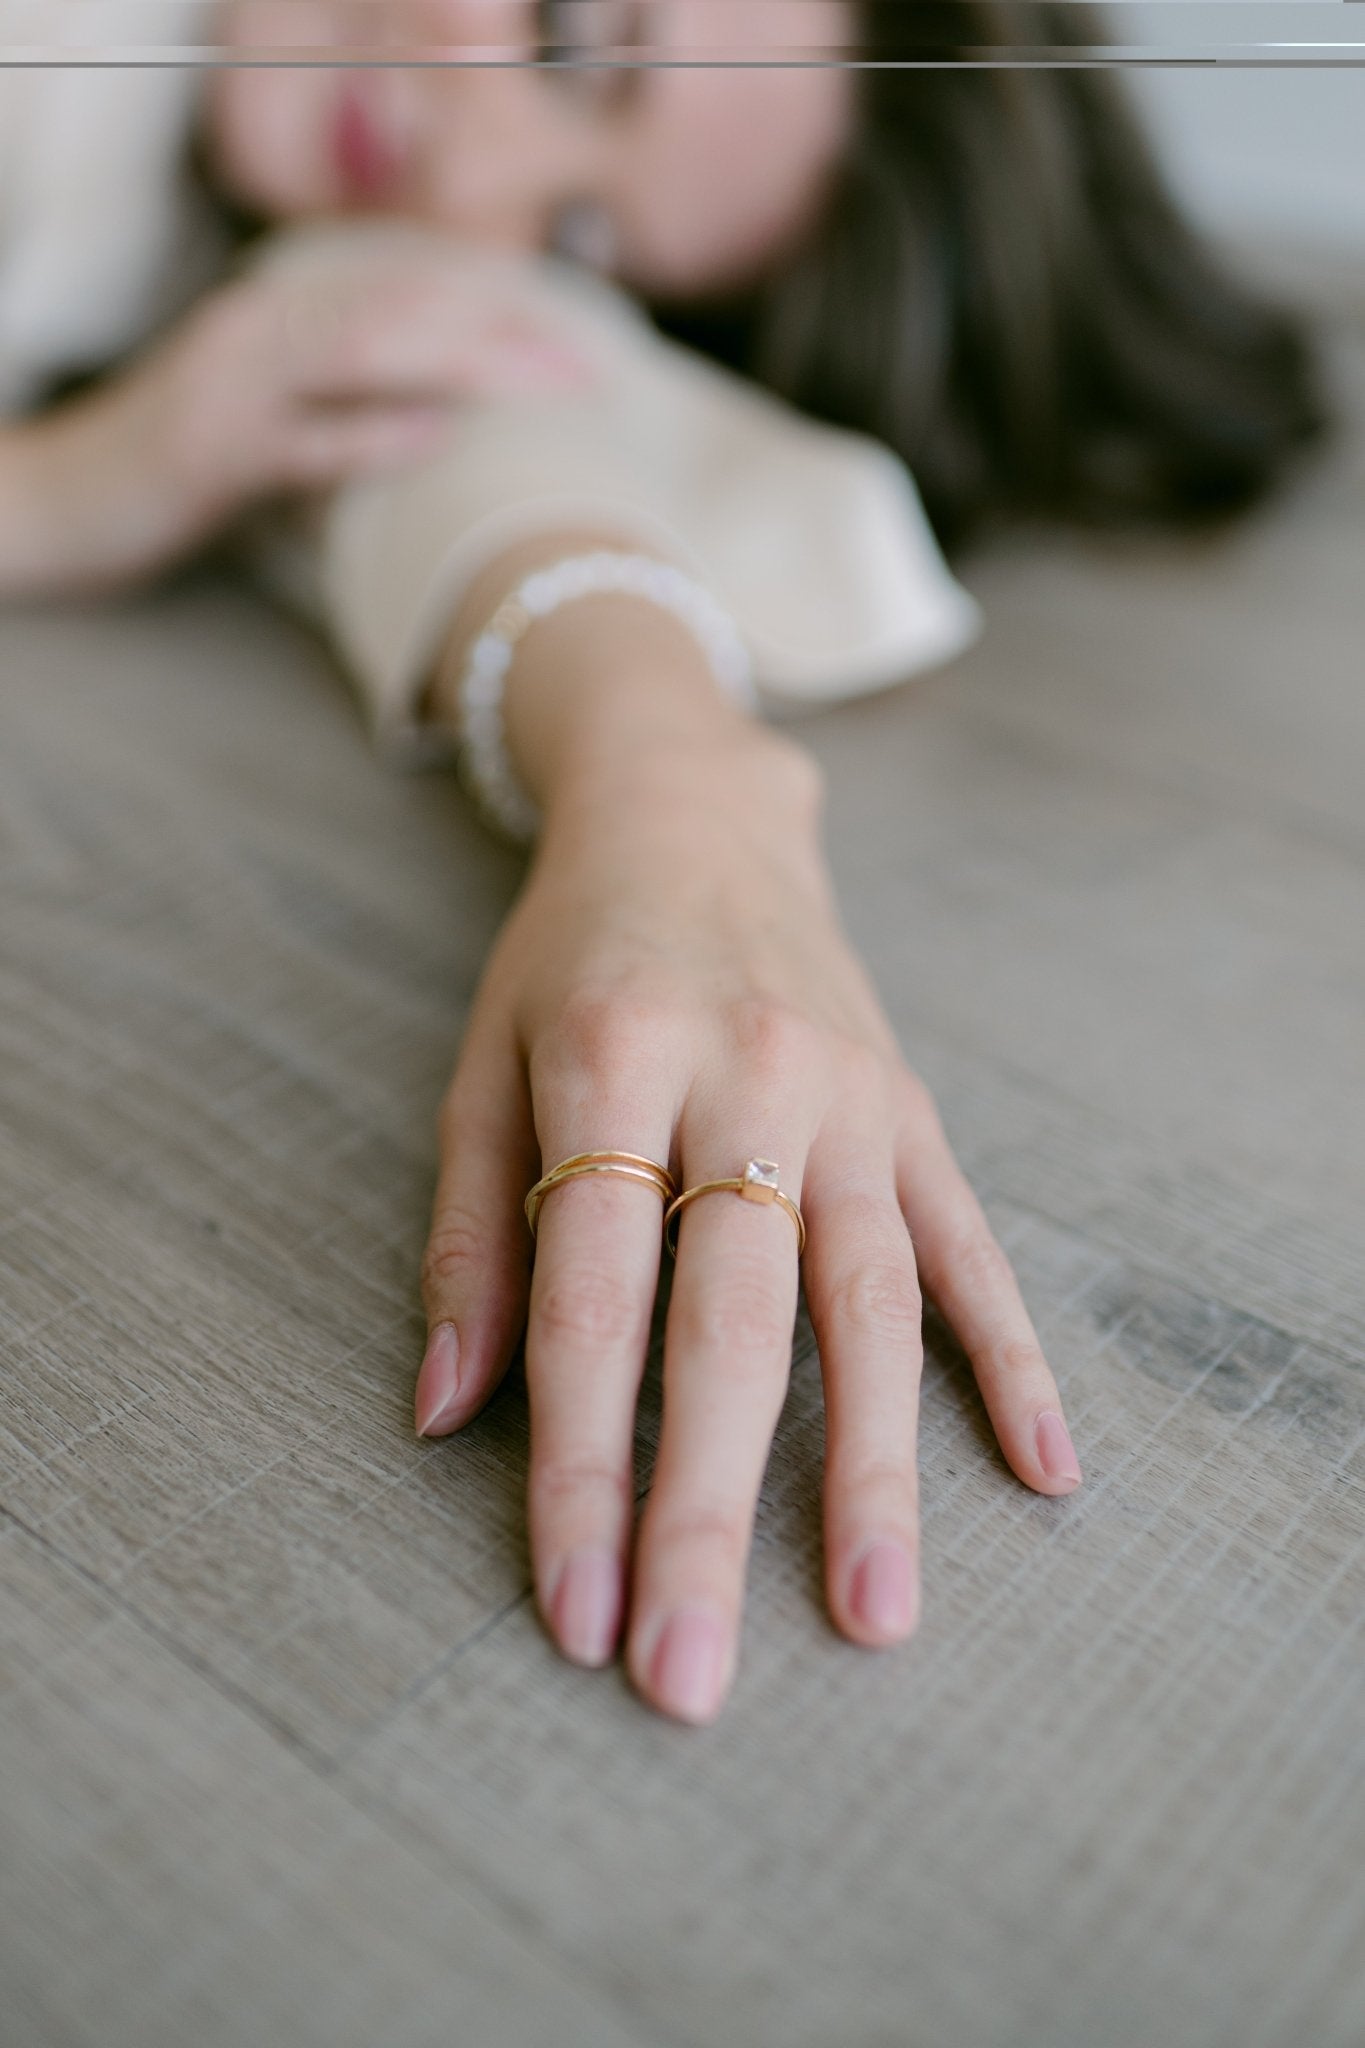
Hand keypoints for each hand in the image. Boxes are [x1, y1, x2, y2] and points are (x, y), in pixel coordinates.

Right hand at [5, 233, 590, 594]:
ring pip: (359, 349)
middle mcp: (259, 330)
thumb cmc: (176, 475)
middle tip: (591, 369)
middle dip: (502, 333)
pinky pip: (299, 437)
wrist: (60, 504)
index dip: (499, 312)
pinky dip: (370, 433)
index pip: (409, 295)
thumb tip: (449, 421)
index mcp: (281, 316)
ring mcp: (230, 387)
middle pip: (400, 309)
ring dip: (459, 363)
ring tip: (542, 386)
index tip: (584, 346)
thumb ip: (351, 408)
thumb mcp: (273, 426)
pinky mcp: (204, 453)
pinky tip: (435, 438)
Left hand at [415, 727, 1082, 1724]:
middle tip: (691, 1673)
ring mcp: (851, 1097)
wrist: (696, 814)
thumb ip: (472, 1236)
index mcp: (613, 1064)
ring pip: (866, 1306)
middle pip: (730, 1326)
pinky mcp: (916, 1110)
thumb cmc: (569, 957)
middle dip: (704, 1508)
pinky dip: (1008, 1356)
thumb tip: (444, 1415)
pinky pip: (969, 1245)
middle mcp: (746, 1080)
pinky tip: (1043, 1466)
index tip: (575, 1609)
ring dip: (872, 1469)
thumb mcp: (483, 1065)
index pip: (591, 1299)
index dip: (577, 1465)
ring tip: (872, 1615)